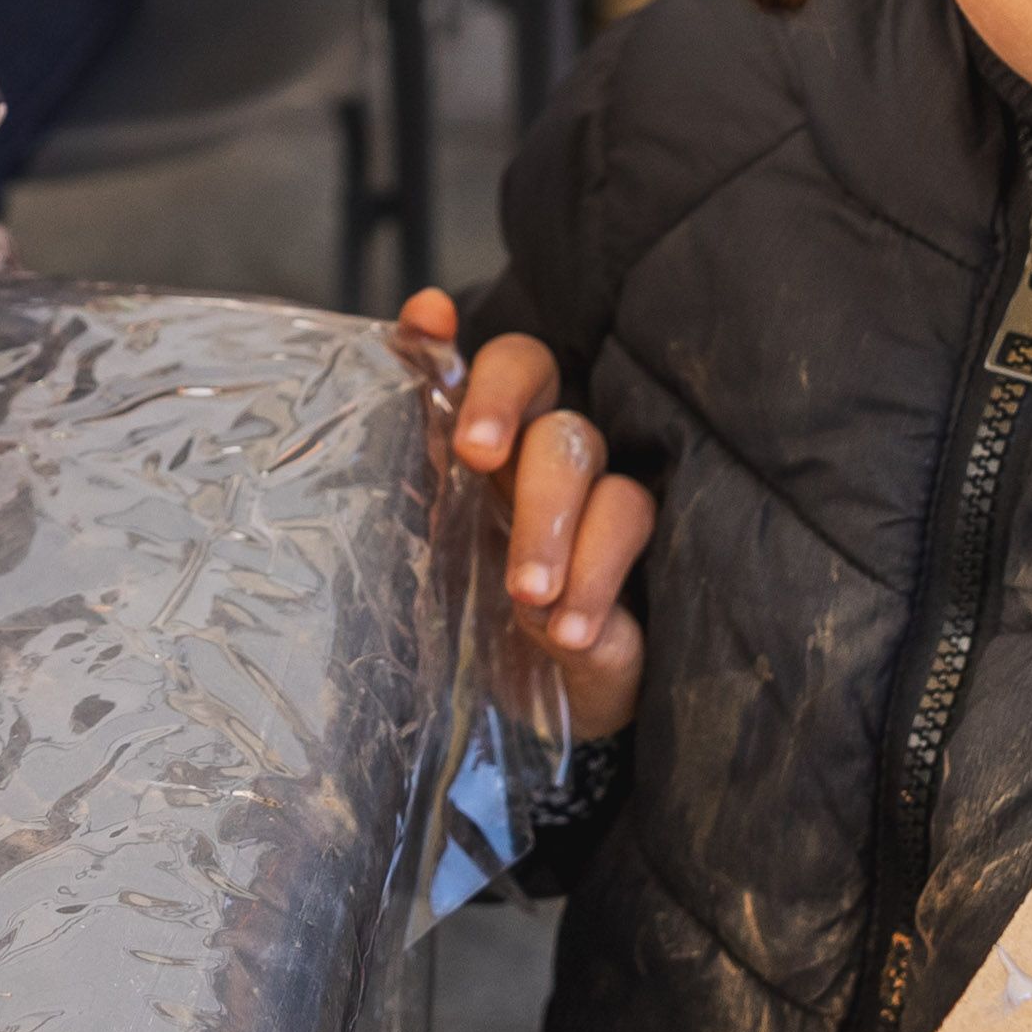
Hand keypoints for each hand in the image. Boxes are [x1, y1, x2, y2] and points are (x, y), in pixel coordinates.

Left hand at [399, 289, 650, 739]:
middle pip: (531, 383)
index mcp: (478, 452)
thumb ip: (409, 502)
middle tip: (476, 459)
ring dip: (550, 521)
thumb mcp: (424, 578)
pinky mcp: (634, 544)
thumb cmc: (471, 631)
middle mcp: (533, 456)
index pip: (470, 370)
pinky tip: (566, 630)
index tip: (427, 317)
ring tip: (526, 596)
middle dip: (505, 415)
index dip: (448, 338)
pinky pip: (628, 522)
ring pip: (583, 456)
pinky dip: (594, 576)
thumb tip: (398, 431)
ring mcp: (590, 494)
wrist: (538, 714)